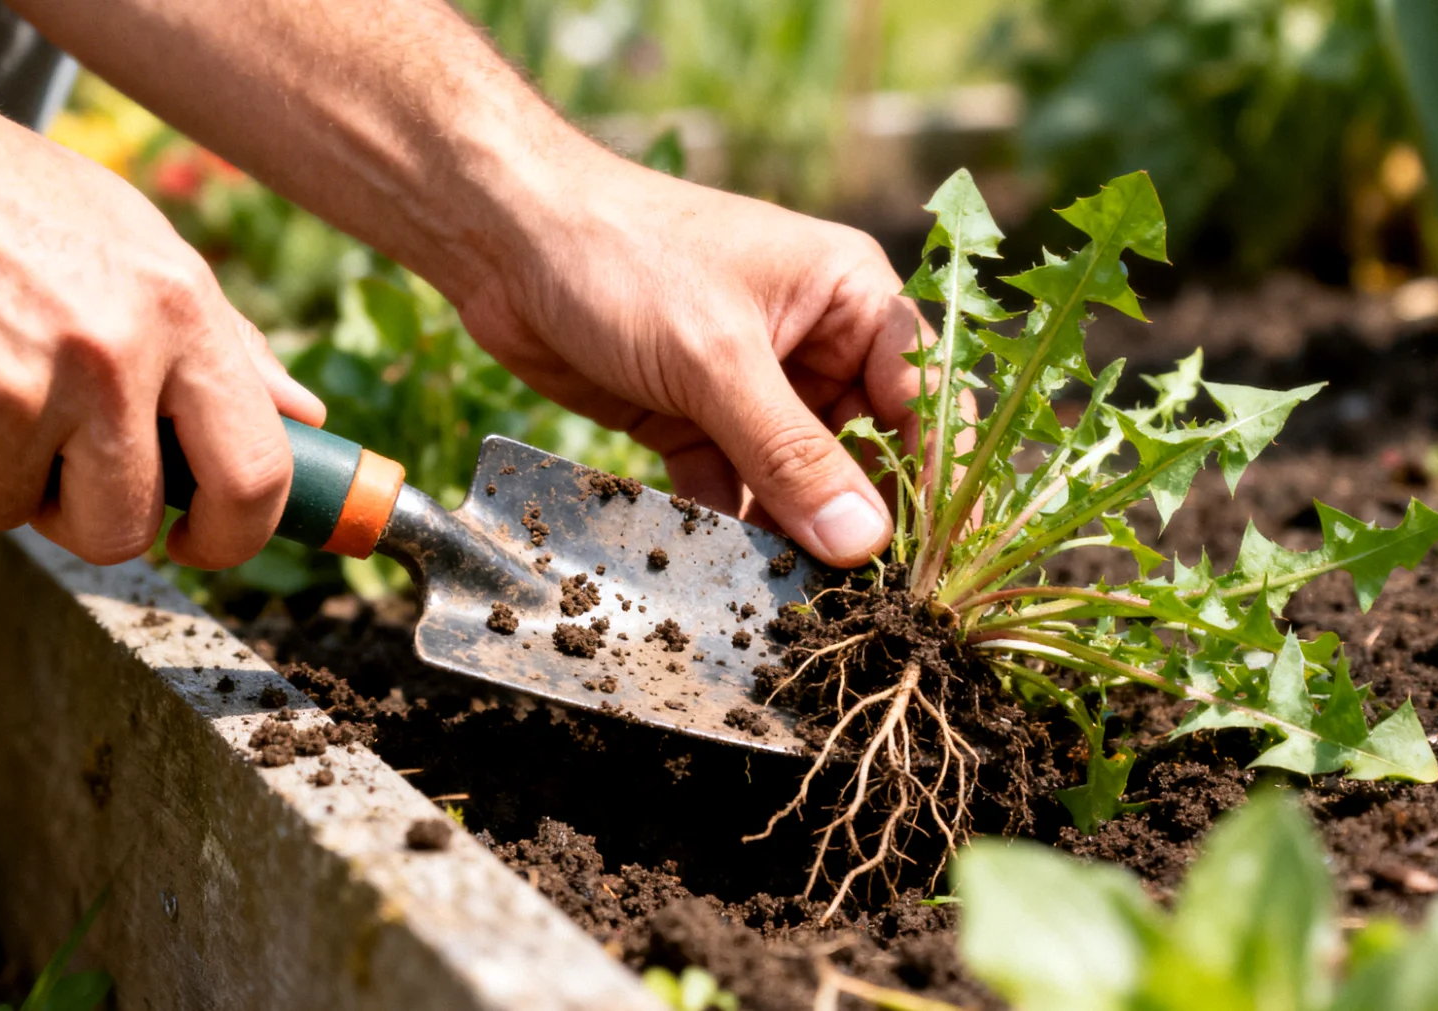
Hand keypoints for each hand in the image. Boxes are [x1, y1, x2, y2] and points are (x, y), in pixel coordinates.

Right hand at [0, 30, 323, 566]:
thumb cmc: (4, 197)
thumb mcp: (136, 241)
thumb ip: (226, 340)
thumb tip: (303, 420)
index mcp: (178, 310)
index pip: (253, 473)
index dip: (237, 535)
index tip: (206, 539)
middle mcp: (105, 356)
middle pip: (124, 529)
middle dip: (92, 514)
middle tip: (61, 454)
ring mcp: (9, 393)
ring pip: (15, 512)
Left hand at [454, 153, 924, 567]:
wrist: (502, 239)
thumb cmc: (624, 258)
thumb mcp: (717, 358)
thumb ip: (790, 455)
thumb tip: (862, 542)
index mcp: (850, 298)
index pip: (923, 397)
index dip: (934, 477)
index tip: (935, 558)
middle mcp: (816, 343)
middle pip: (865, 450)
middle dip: (858, 520)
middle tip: (861, 600)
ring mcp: (754, 386)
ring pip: (797, 481)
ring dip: (793, 536)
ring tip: (795, 602)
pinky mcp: (695, 421)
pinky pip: (734, 490)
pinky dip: (731, 531)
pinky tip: (728, 579)